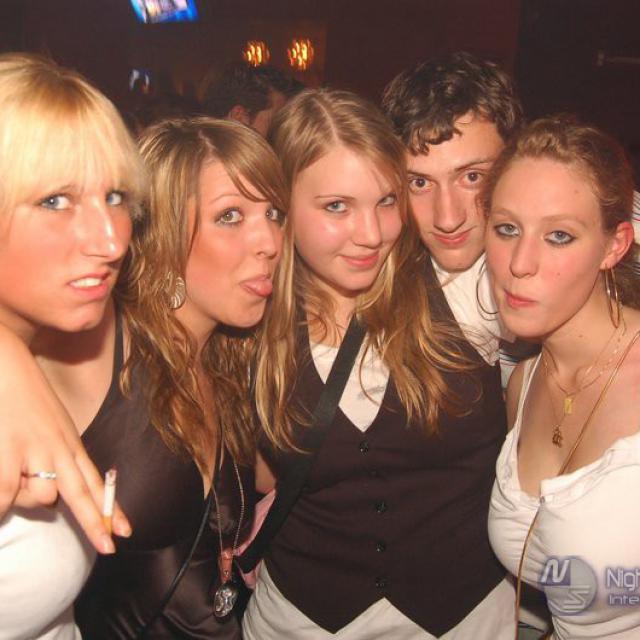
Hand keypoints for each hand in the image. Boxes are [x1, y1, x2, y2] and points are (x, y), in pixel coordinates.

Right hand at [0, 326, 130, 552]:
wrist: (5, 360)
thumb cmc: (22, 394)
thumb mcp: (48, 425)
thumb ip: (55, 456)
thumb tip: (48, 496)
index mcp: (68, 443)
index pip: (93, 482)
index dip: (108, 509)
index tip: (125, 532)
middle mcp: (58, 449)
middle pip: (81, 496)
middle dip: (95, 525)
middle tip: (110, 549)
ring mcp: (34, 451)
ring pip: (39, 499)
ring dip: (22, 498)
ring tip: (10, 468)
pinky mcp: (6, 451)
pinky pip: (6, 495)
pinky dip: (2, 502)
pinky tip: (2, 490)